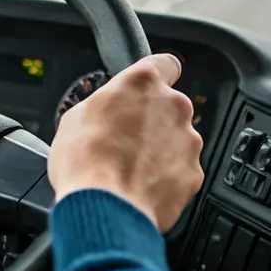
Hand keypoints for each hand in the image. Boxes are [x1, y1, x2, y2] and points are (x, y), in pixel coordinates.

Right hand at [48, 54, 203, 231]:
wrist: (105, 207)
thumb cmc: (85, 161)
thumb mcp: (76, 117)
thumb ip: (105, 105)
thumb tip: (107, 111)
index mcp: (143, 83)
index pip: (165, 63)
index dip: (157, 74)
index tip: (150, 85)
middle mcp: (173, 106)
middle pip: (169, 106)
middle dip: (152, 120)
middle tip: (125, 138)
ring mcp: (188, 140)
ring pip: (176, 139)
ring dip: (159, 149)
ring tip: (129, 168)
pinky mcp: (194, 173)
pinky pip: (180, 169)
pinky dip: (165, 176)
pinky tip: (139, 186)